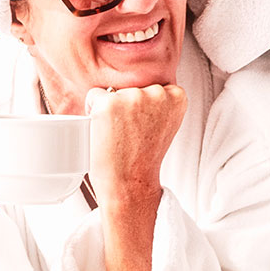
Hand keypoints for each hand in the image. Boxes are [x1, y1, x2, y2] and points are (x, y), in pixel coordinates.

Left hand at [86, 84, 187, 226]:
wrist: (131, 183)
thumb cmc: (143, 158)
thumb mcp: (165, 124)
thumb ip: (159, 103)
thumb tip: (140, 88)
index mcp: (177, 96)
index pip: (152, 87)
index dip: (144, 108)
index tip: (146, 127)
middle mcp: (158, 92)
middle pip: (132, 88)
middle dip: (127, 107)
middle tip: (132, 134)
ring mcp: (133, 96)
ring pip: (113, 92)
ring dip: (111, 110)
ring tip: (119, 135)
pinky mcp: (108, 103)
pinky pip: (93, 97)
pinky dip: (92, 112)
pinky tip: (105, 131)